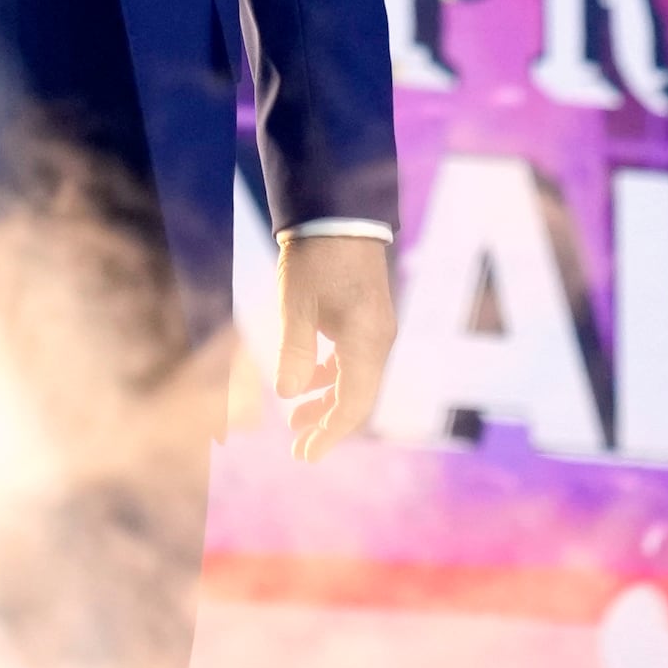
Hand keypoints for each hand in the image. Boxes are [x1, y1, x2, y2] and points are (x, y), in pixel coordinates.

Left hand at [274, 236, 395, 462]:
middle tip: (299, 447)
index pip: (353, 404)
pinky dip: (332, 375)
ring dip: (327, 400)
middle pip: (358, 397)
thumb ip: (294, 352)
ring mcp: (376, 327)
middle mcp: (378, 340)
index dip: (330, 434)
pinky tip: (308, 379)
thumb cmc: (314, 257)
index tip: (306, 455)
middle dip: (329, 424)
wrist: (337, 212)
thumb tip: (289, 395)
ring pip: (356, 379)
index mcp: (366, 342)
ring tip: (296, 418)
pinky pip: (354, 358)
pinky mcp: (367, 315)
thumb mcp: (295, 305)